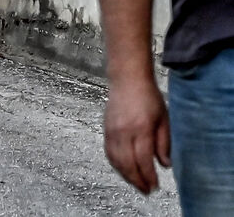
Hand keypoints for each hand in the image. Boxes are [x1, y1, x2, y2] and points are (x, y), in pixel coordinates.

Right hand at [104, 78, 170, 193]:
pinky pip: (108, 153)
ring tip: (136, 184)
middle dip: (137, 181)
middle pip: (127, 164)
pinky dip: (115, 165)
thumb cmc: (148, 97)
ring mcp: (111, 131)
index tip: (155, 186)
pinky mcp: (105, 129)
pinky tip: (123, 170)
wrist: (127, 80)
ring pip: (115, 161)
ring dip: (125, 176)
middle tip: (146, 190)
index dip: (149, 176)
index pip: (143, 160)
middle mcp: (123, 132)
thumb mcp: (164, 119)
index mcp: (140, 129)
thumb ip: (164, 143)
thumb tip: (165, 164)